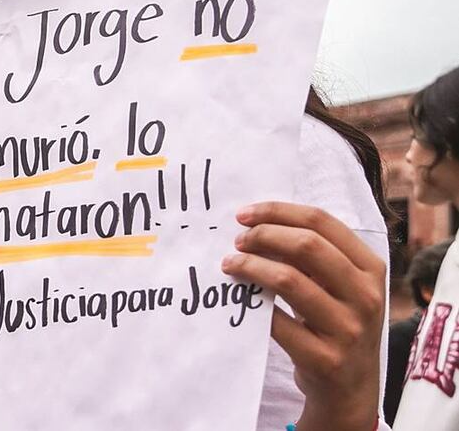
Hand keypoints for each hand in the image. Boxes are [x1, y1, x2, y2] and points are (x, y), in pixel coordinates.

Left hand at [223, 202, 384, 430]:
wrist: (351, 389)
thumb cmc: (337, 323)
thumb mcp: (340, 286)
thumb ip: (314, 256)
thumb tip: (258, 223)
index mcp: (371, 268)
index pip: (322, 222)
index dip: (278, 212)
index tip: (244, 215)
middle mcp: (366, 296)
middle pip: (306, 245)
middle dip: (263, 235)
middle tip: (237, 241)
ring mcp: (348, 329)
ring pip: (288, 280)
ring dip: (250, 267)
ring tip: (230, 265)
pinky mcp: (325, 359)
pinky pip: (277, 321)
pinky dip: (253, 304)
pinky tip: (240, 297)